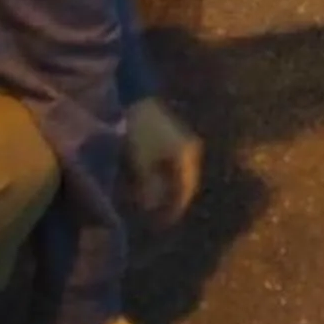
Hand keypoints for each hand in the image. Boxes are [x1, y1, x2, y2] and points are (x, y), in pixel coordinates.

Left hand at [123, 96, 202, 226]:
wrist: (133, 99)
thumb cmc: (140, 133)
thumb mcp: (143, 164)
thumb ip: (150, 189)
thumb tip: (152, 208)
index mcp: (189, 156)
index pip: (186, 191)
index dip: (173, 211)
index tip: (161, 225)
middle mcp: (190, 149)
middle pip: (181, 183)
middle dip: (168, 200)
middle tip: (154, 215)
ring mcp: (179, 142)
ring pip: (172, 174)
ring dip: (161, 188)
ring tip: (146, 201)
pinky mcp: (167, 137)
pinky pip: (165, 164)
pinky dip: (156, 176)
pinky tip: (142, 182)